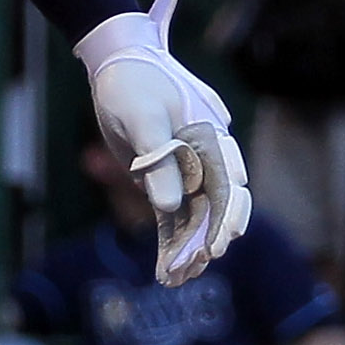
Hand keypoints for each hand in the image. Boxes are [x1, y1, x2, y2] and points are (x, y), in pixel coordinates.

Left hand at [76, 0, 249, 286]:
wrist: (116, 66)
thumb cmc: (133, 85)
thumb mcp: (142, 119)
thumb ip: (159, 160)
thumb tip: (171, 205)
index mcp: (211, 139)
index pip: (228, 185)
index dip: (226, 217)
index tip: (218, 246)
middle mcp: (205, 157)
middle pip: (217, 206)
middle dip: (209, 238)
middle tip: (198, 266)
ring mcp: (186, 169)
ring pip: (195, 216)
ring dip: (188, 246)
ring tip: (177, 278)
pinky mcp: (163, 180)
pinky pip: (171, 217)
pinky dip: (169, 242)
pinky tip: (165, 270)